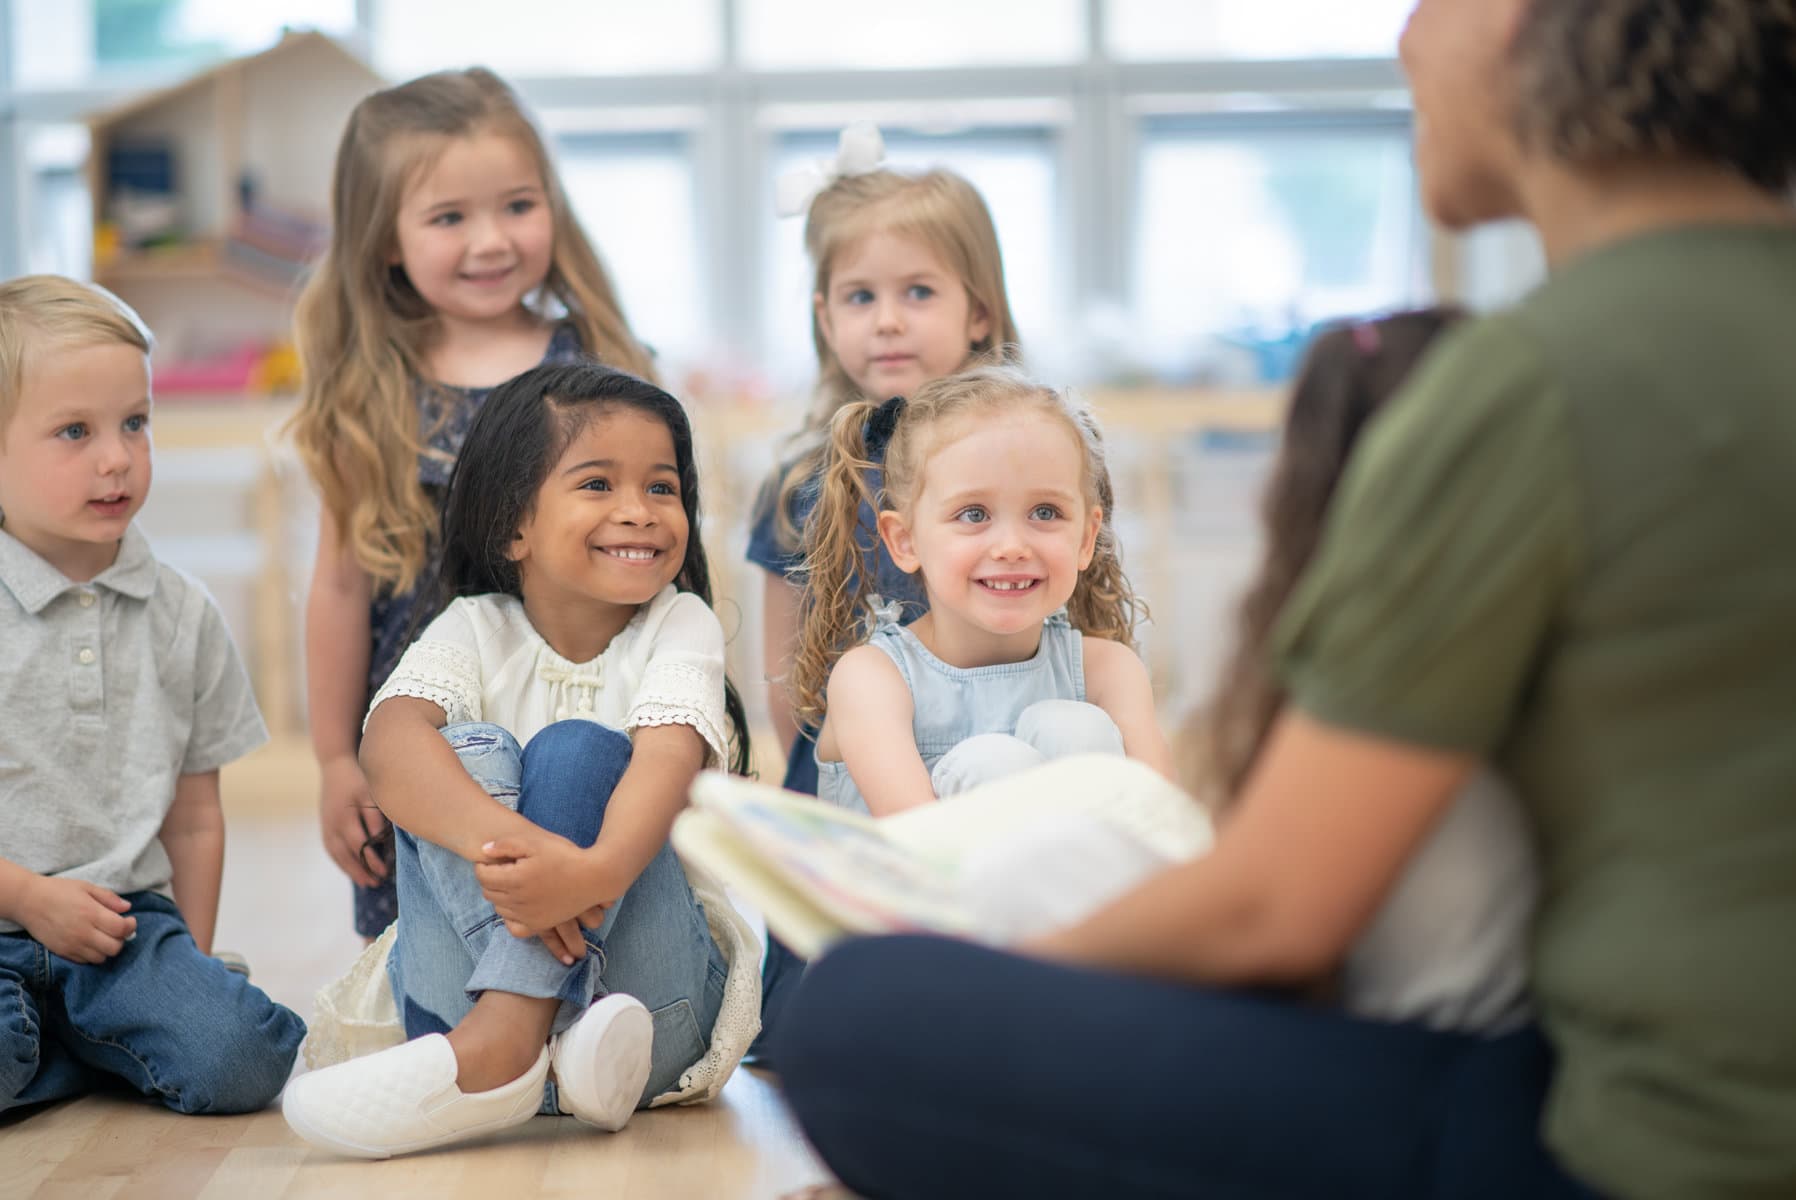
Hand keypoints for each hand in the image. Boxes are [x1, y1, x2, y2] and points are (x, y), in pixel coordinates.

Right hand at [20, 877, 136, 963]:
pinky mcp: (62, 952)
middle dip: (121, 939)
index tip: (129, 920)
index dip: (130, 926)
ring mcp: (72, 945)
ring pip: (101, 958)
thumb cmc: (58, 891)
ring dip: (107, 949)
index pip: (121, 929)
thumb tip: (127, 908)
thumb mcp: (86, 887)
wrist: (27, 901)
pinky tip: (90, 942)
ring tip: (103, 936)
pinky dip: (92, 954)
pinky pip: (85, 961)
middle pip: (114, 948)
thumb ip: (108, 898)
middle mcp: (83, 933)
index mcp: (91, 914)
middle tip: (117, 930)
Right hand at [319, 755, 387, 887]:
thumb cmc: (359, 778)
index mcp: (345, 816)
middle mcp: (332, 825)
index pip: (360, 846)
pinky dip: (341, 861)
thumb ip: (375, 817)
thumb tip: (380, 840)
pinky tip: (351, 869)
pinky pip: (331, 849)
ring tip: (365, 883)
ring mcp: (326, 826)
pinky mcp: (324, 826)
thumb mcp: (371, 794)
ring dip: (350, 870)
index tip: (385, 871)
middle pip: (345, 855)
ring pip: (336, 855)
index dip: (371, 860)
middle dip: (361, 871)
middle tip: (375, 884)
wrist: (335, 764)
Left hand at [476, 829, 619, 935]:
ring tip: (513, 883)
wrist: (593, 877)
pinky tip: (518, 904)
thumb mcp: (535, 843)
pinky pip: (512, 926)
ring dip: (500, 896)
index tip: (491, 860)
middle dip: (490, 880)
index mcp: (515, 878)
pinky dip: (510, 916)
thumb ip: (505, 845)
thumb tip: (483, 850)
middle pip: (488, 892)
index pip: (482, 875)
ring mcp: (528, 915)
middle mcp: (518, 900)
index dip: (483, 865)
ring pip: (499, 908)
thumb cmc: (565, 856)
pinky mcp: (538, 925)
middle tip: (503, 869)